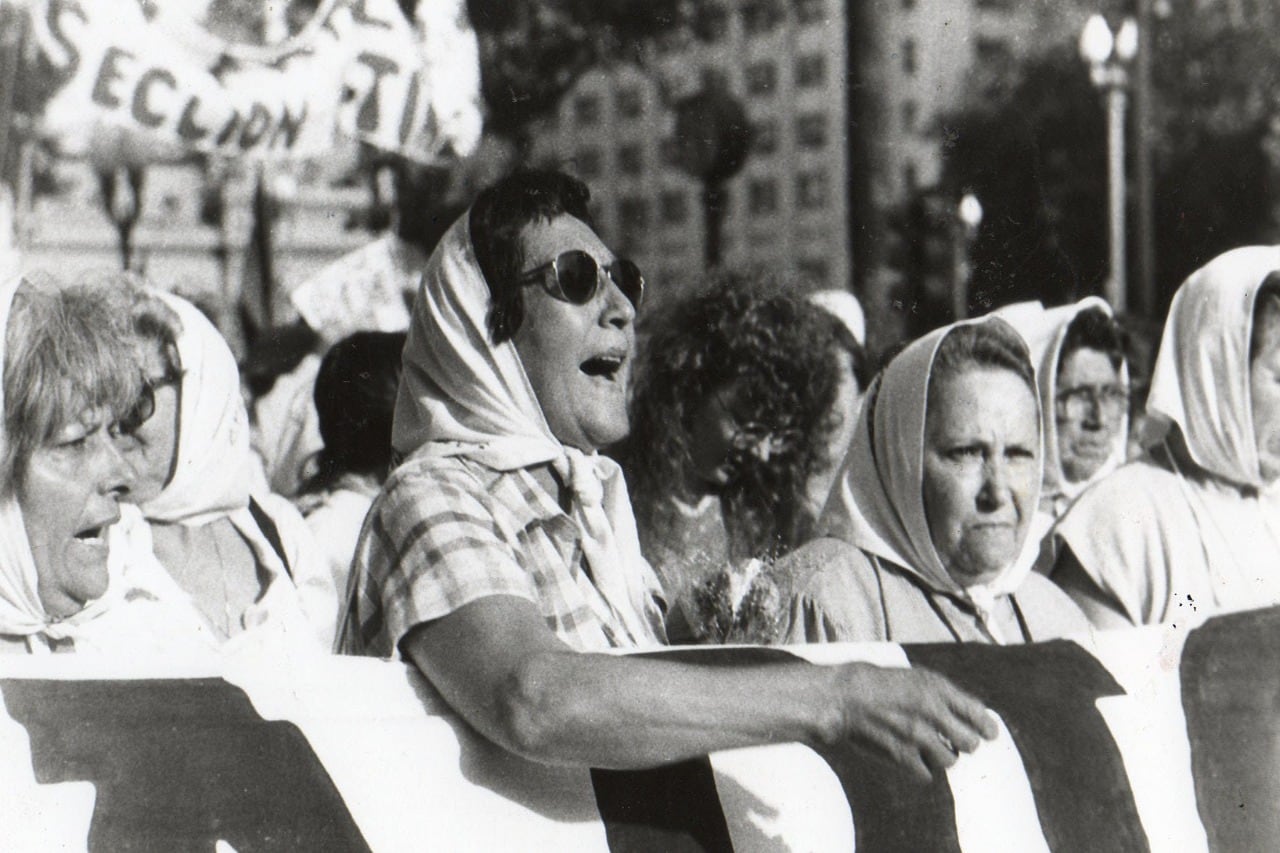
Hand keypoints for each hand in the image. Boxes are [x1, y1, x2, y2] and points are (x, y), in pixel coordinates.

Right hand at [830, 663, 997, 782]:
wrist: (846, 696)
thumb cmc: (883, 686)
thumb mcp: (917, 679)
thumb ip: (946, 696)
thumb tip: (976, 719)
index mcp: (937, 689)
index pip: (978, 714)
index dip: (987, 727)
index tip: (989, 734)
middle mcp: (931, 711)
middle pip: (970, 743)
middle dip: (966, 744)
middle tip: (957, 742)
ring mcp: (917, 735)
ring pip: (950, 761)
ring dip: (943, 756)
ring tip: (929, 747)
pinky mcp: (902, 754)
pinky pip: (927, 774)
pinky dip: (922, 768)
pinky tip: (913, 756)